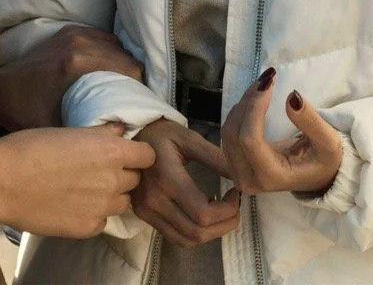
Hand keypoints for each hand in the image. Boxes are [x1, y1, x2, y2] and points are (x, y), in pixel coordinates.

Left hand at [0, 25, 143, 130]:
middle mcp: (78, 43)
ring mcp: (74, 33)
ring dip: (123, 65)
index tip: (139, 107)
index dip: (140, 89)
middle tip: (132, 101)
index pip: (130, 70)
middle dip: (134, 79)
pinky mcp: (69, 30)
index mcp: (77, 64)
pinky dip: (110, 52)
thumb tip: (123, 140)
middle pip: (127, 58)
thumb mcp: (56, 130)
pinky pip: (104, 38)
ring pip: (118, 47)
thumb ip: (87, 134)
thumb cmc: (25, 113)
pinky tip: (108, 71)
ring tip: (122, 88)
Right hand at [0, 123, 155, 237]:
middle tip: (96, 170)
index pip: (148, 156)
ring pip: (121, 203)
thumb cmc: (31, 147)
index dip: (137, 154)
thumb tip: (120, 130)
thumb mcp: (69, 130)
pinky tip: (70, 204)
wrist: (3, 181)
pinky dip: (91, 213)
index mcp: (112, 152)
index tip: (124, 154)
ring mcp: (102, 208)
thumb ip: (101, 133)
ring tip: (82, 188)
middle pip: (135, 180)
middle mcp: (114, 181)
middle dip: (121, 174)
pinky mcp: (88, 228)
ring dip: (109, 196)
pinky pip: (101, 220)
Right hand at [130, 119, 239, 246]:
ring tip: (222, 212)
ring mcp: (146, 211)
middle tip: (234, 206)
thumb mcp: (188, 138)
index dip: (228, 210)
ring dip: (212, 233)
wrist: (131, 137)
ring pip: (187, 240)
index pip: (203, 213)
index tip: (236, 193)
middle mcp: (153, 200)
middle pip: (197, 232)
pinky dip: (195, 234)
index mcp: (166, 178)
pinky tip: (203, 216)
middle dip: (225, 224)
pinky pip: (175, 237)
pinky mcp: (144, 216)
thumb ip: (215, 158)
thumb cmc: (161, 134)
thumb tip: (241, 177)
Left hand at [220, 68, 342, 196]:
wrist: (316, 177)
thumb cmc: (323, 161)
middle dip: (248, 101)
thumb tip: (292, 97)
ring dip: (242, 103)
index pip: (250, 139)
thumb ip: (311, 122)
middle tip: (267, 79)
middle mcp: (249, 180)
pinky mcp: (233, 165)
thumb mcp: (328, 142)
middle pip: (234, 133)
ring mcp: (237, 175)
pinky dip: (236, 113)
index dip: (254, 108)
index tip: (269, 83)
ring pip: (227, 131)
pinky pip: (225, 135)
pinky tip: (249, 99)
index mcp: (272, 177)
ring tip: (262, 86)